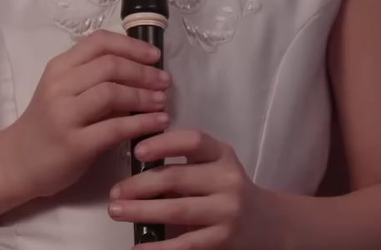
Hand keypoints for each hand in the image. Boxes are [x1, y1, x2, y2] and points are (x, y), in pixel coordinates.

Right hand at [0, 30, 171, 198]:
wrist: (16, 163)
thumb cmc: (45, 126)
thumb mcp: (62, 93)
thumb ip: (92, 80)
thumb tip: (141, 75)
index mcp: (59, 68)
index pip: (99, 42)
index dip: (132, 45)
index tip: (154, 55)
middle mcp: (60, 86)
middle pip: (110, 65)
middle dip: (144, 71)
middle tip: (165, 81)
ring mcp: (65, 114)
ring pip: (113, 92)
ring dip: (144, 95)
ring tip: (162, 102)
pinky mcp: (74, 144)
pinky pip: (115, 127)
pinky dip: (142, 123)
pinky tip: (158, 123)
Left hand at [107, 129, 282, 249]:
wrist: (266, 222)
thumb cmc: (226, 189)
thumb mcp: (215, 166)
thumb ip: (185, 163)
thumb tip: (135, 164)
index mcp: (222, 155)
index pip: (193, 141)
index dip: (164, 143)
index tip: (137, 151)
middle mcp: (228, 180)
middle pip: (177, 178)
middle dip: (140, 185)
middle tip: (114, 192)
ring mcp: (227, 211)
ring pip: (178, 210)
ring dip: (142, 211)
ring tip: (117, 212)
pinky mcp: (222, 240)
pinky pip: (185, 244)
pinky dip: (158, 247)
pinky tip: (138, 248)